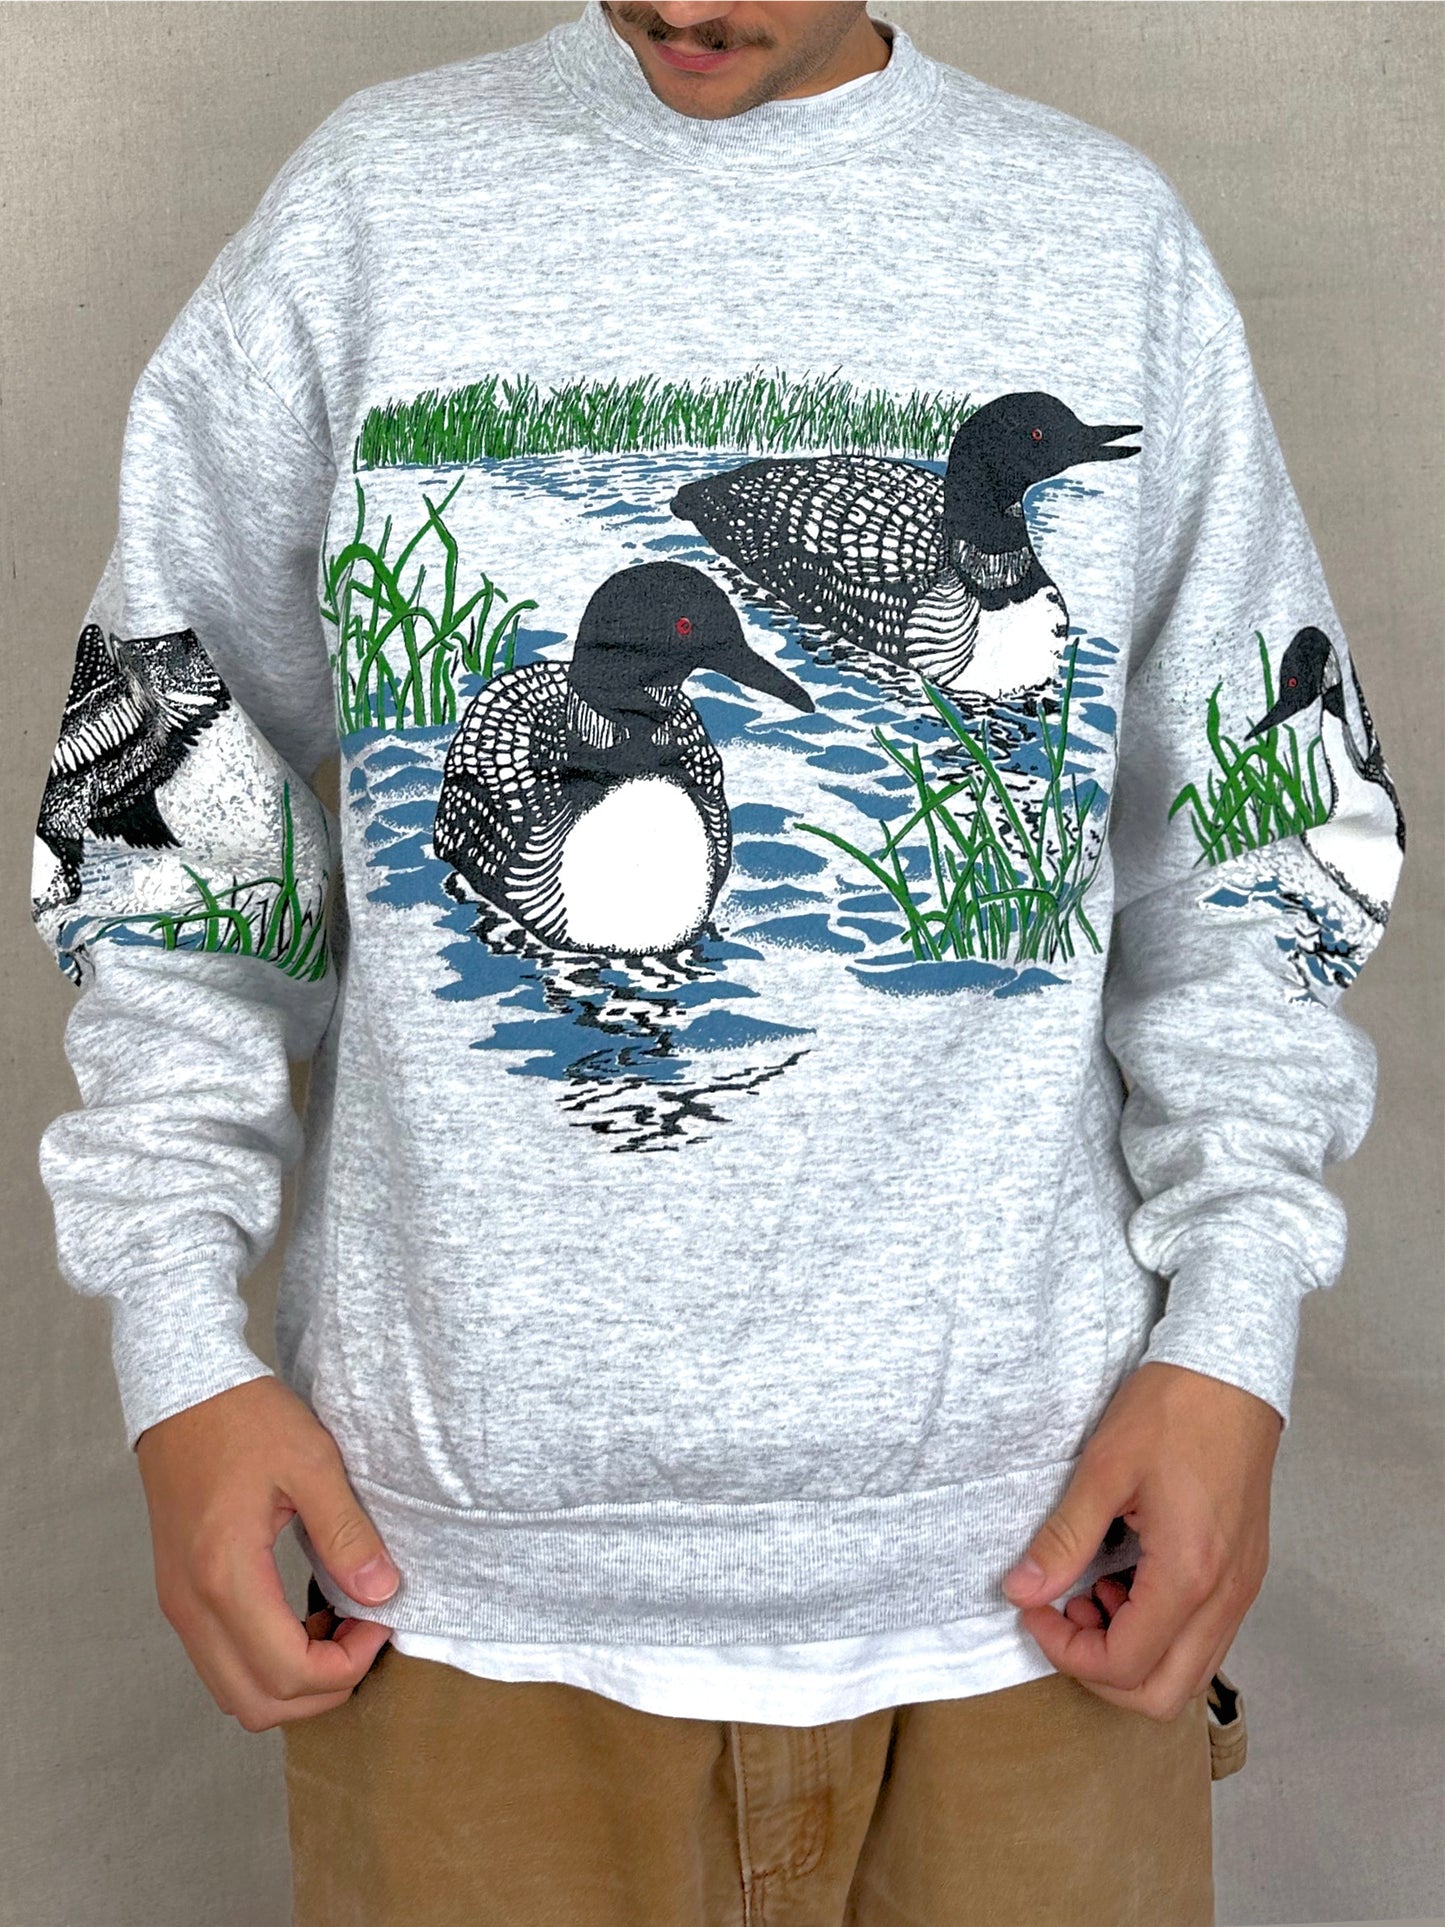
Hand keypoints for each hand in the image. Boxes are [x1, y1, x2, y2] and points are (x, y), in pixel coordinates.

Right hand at [135, 1376, 399, 1732]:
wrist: (183, 1391)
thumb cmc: (244, 1418)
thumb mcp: (312, 1462)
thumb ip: (348, 1532)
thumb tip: (382, 1593)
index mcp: (225, 1575)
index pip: (288, 1672)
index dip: (346, 1666)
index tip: (380, 1622)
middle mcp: (191, 1604)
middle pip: (257, 1704)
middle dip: (321, 1689)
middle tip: (364, 1635)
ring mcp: (178, 1604)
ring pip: (234, 1693)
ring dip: (291, 1682)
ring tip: (337, 1626)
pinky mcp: (179, 1594)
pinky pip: (220, 1662)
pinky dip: (264, 1663)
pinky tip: (302, 1615)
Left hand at [1002, 1361, 1281, 1719]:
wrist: (1232, 1372)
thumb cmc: (1172, 1409)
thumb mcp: (1104, 1468)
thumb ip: (1063, 1537)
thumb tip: (1021, 1590)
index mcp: (1190, 1573)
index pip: (1125, 1665)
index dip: (1066, 1652)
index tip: (1034, 1609)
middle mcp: (1226, 1596)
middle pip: (1162, 1696)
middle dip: (1099, 1672)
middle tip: (1062, 1616)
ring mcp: (1242, 1589)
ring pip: (1188, 1675)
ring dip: (1132, 1655)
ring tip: (1091, 1594)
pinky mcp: (1245, 1574)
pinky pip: (1204, 1639)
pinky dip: (1160, 1634)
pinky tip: (1126, 1582)